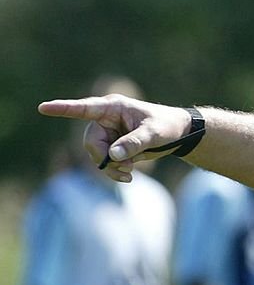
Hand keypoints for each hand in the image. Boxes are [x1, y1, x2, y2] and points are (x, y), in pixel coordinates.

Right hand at [38, 95, 192, 181]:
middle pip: (91, 142)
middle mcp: (106, 119)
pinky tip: (129, 177)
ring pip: (96, 154)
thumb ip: (134, 143)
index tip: (43, 108)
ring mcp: (108, 133)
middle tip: (127, 168)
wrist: (178, 134)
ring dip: (111, 167)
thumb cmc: (168, 126)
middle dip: (105, 158)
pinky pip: (104, 161)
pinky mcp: (112, 145)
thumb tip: (112, 156)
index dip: (63, 109)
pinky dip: (114, 171)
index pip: (84, 108)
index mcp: (113, 107)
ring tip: (131, 172)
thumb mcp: (154, 134)